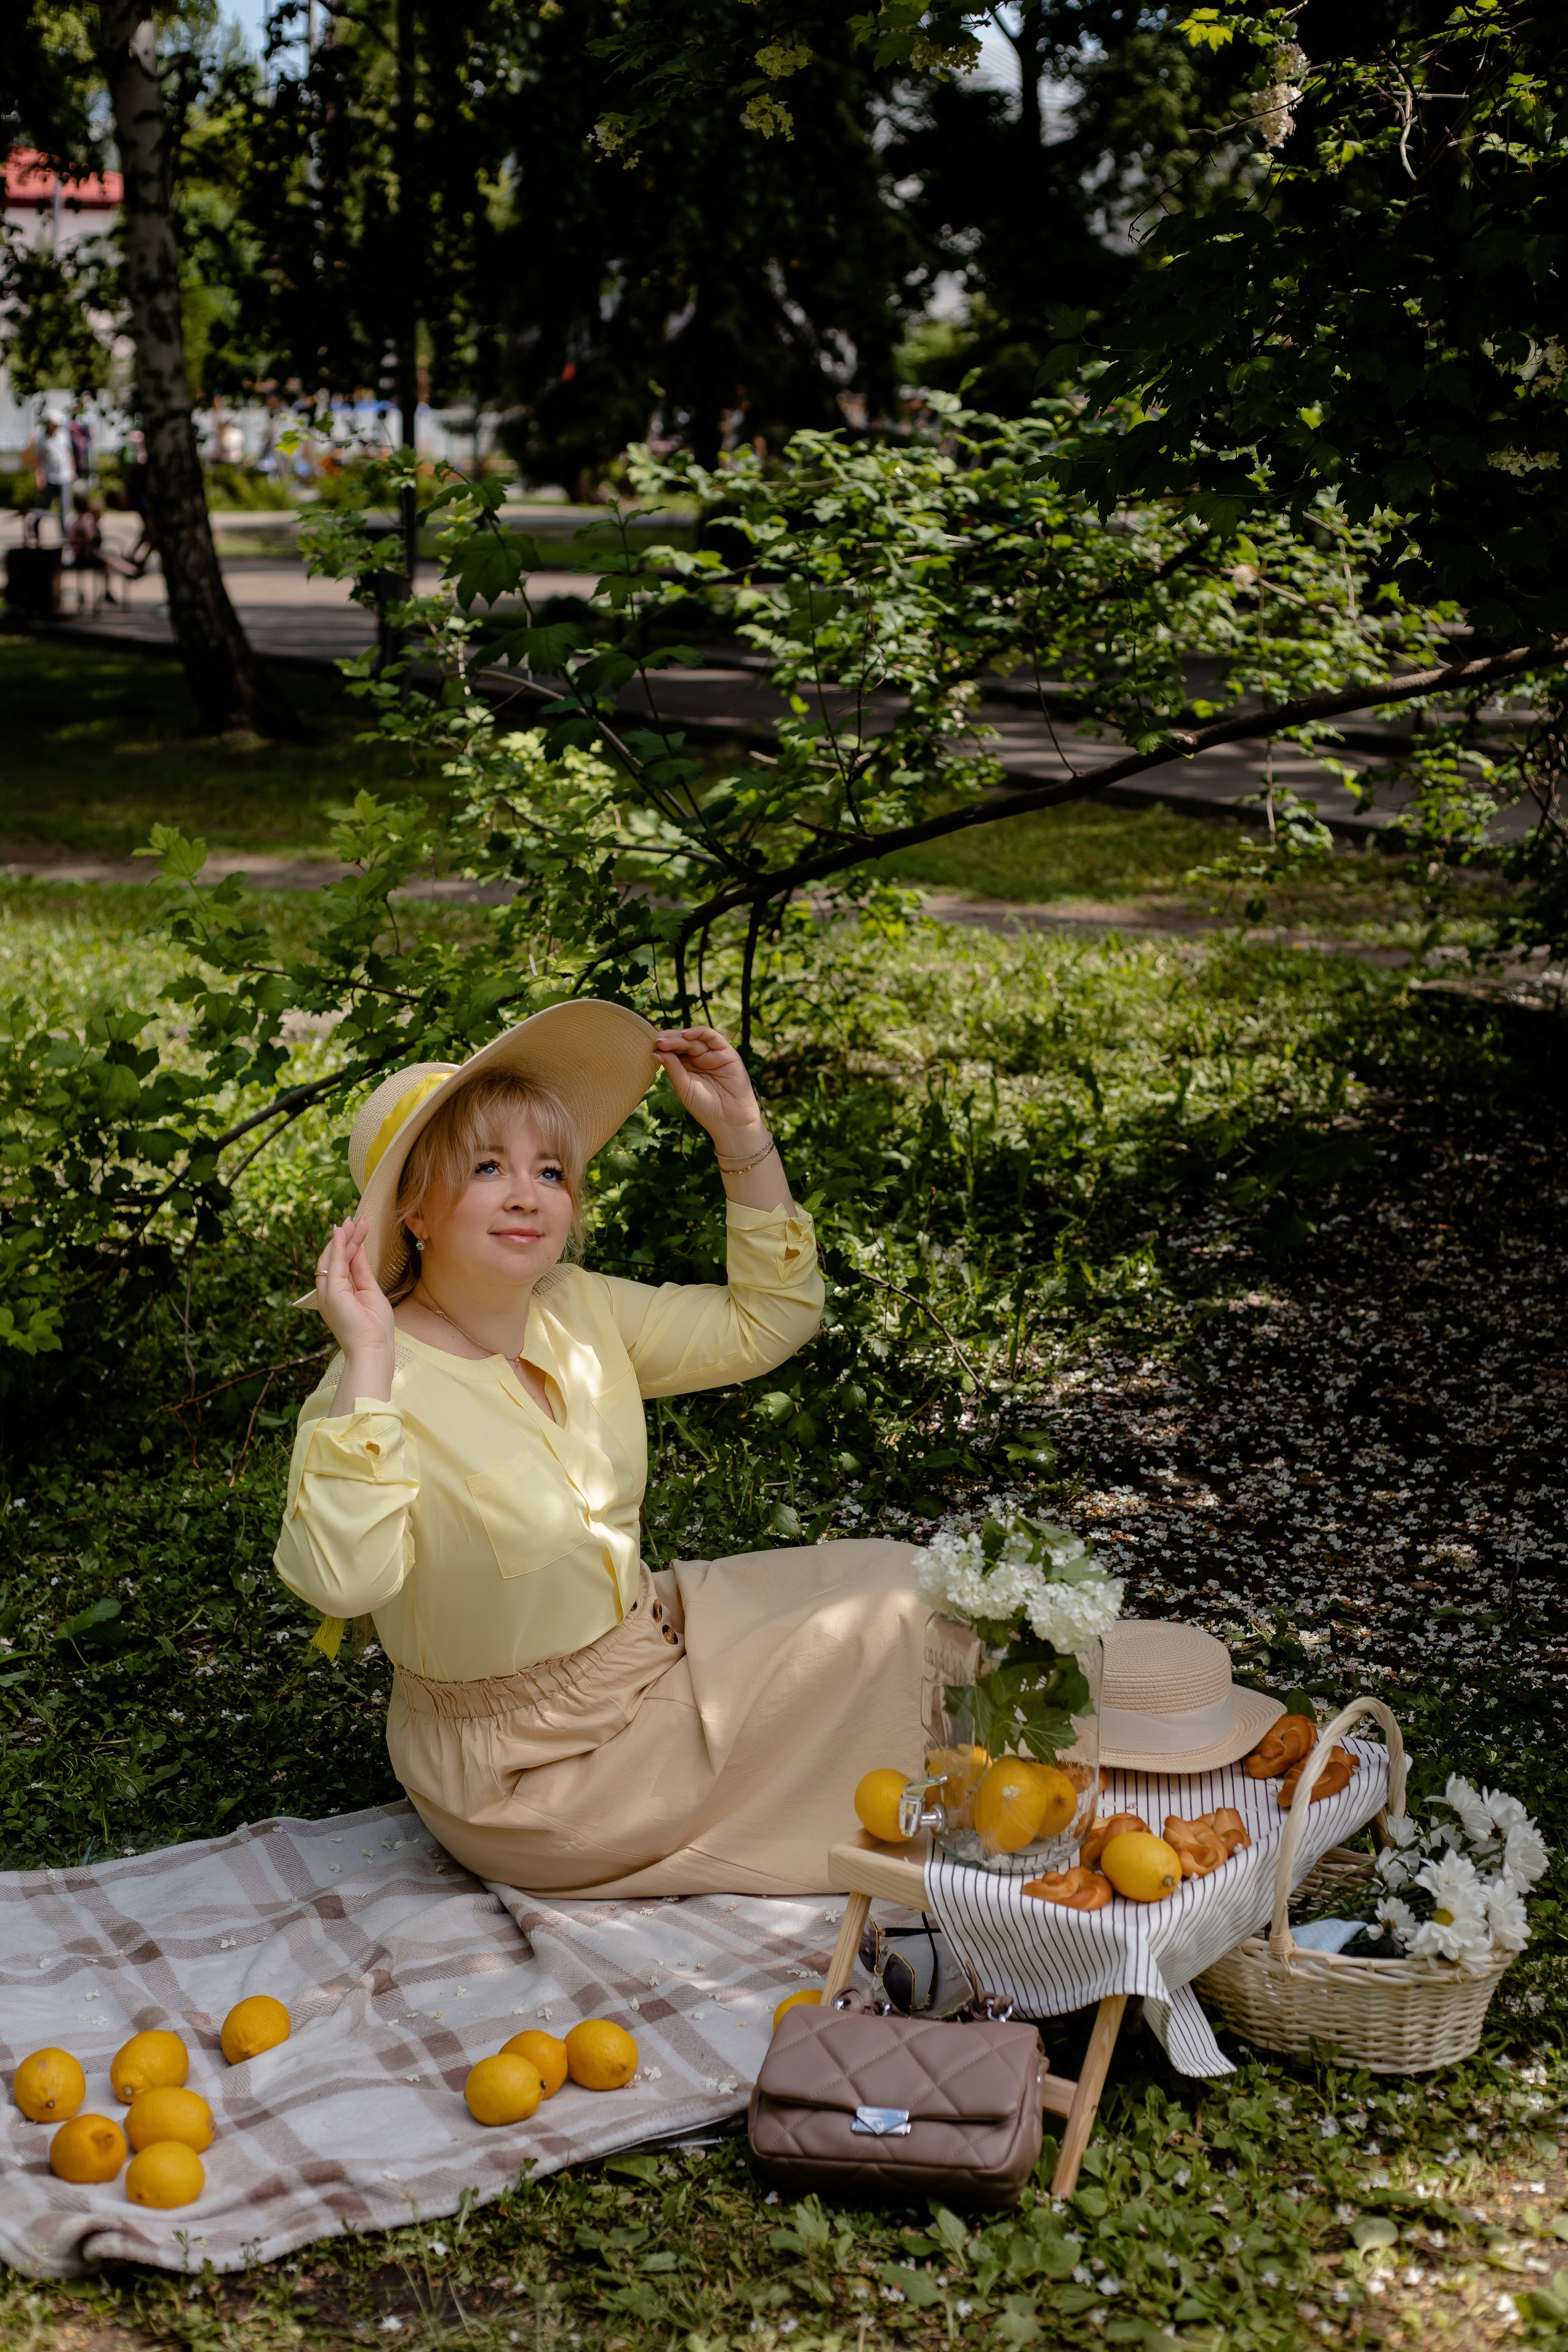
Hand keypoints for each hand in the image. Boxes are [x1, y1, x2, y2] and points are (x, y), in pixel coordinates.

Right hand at [314, 1215, 395, 1362]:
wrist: (373, 1348)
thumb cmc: (375, 1328)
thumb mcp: (370, 1292)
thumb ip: (361, 1271)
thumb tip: (358, 1250)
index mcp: (338, 1295)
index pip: (340, 1264)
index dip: (348, 1246)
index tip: (357, 1229)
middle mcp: (328, 1293)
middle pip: (334, 1258)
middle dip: (345, 1237)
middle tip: (355, 1219)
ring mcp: (327, 1293)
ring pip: (333, 1257)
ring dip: (344, 1237)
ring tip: (354, 1220)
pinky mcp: (331, 1292)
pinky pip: (334, 1263)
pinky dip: (339, 1245)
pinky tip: (344, 1231)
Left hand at [653, 1026, 764, 1148]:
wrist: (729, 1120)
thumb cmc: (705, 1107)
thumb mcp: (684, 1087)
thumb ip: (672, 1068)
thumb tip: (655, 1052)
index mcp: (687, 1066)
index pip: (673, 1050)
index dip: (662, 1046)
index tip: (649, 1046)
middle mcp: (699, 1058)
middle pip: (682, 1042)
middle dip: (669, 1041)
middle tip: (657, 1042)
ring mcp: (713, 1054)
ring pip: (695, 1039)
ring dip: (680, 1037)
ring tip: (666, 1040)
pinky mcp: (726, 1053)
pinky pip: (712, 1037)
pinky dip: (699, 1032)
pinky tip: (686, 1035)